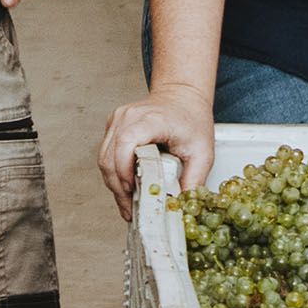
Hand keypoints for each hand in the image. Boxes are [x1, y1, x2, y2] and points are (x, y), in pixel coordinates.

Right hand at [99, 80, 214, 211]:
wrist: (182, 97)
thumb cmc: (191, 119)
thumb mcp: (203, 151)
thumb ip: (195, 179)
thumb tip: (182, 205)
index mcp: (151, 119)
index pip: (126, 142)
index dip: (124, 169)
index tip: (132, 190)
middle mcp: (129, 116)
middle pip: (110, 156)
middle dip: (119, 188)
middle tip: (132, 210)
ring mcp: (118, 120)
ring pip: (104, 158)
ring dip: (114, 184)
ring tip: (129, 204)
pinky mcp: (114, 127)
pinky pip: (106, 154)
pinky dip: (114, 174)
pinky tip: (126, 188)